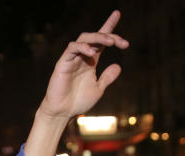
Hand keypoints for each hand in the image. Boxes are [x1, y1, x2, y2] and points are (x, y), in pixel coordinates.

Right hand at [24, 11, 127, 155]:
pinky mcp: (63, 63)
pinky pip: (72, 49)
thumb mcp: (98, 89)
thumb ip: (107, 78)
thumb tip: (119, 66)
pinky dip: (83, 48)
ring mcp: (72, 58)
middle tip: (122, 42)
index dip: (109, 26)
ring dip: (98, 38)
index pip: (100, 40)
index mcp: (90, 61)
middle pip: (94, 37)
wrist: (63, 112)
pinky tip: (93, 53)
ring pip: (84, 39)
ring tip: (111, 42)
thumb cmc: (78, 102)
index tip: (118, 14)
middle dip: (109, 36)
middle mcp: (82, 57)